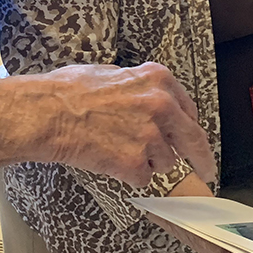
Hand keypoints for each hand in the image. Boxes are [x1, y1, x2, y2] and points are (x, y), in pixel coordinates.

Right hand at [18, 62, 216, 186]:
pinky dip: (130, 176)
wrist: (47, 113)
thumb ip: (140, 87)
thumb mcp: (114, 73)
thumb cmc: (70, 91)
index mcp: (159, 80)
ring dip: (148, 163)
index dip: (190, 127)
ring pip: (165, 162)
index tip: (195, 140)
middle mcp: (161, 106)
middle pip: (194, 140)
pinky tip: (110, 162)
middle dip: (200, 158)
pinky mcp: (136, 163)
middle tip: (204, 170)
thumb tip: (147, 98)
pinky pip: (144, 179)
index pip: (189, 110)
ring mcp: (151, 136)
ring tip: (118, 151)